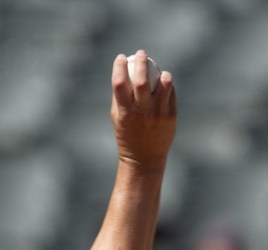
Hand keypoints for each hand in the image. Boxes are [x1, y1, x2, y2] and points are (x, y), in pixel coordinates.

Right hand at [111, 50, 176, 170]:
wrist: (143, 157)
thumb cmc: (127, 135)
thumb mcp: (117, 118)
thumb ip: (119, 98)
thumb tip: (123, 74)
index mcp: (124, 112)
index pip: (119, 84)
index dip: (119, 67)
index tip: (121, 57)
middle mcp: (141, 111)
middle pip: (141, 80)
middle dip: (141, 63)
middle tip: (141, 53)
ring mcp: (158, 113)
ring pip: (163, 84)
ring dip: (160, 73)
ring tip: (158, 71)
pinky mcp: (171, 116)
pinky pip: (170, 93)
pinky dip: (167, 85)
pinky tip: (164, 84)